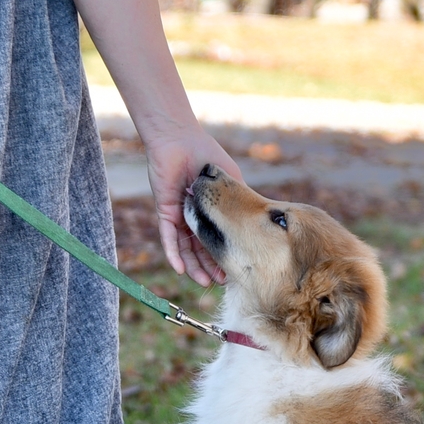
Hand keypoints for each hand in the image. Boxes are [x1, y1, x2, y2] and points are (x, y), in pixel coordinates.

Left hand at [145, 126, 242, 286]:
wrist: (180, 140)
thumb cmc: (207, 157)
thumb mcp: (231, 183)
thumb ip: (240, 202)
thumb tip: (258, 223)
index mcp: (211, 213)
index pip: (218, 240)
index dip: (225, 256)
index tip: (236, 271)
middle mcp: (194, 219)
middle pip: (201, 250)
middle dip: (211, 267)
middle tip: (222, 283)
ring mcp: (179, 217)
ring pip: (185, 249)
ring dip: (193, 266)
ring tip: (203, 282)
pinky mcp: (165, 212)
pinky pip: (168, 237)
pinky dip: (173, 253)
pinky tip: (180, 269)